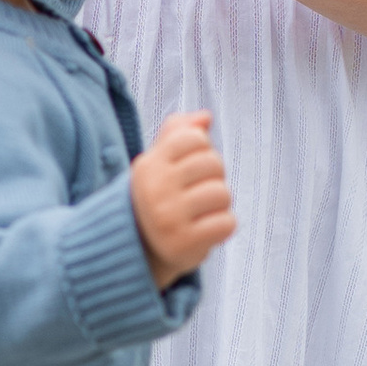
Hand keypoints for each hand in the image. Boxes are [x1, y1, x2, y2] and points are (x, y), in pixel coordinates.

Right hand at [131, 109, 233, 289]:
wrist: (140, 248)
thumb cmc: (157, 195)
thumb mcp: (158, 161)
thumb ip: (178, 133)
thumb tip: (205, 117)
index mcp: (149, 165)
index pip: (194, 137)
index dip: (203, 149)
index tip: (191, 166)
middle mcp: (155, 190)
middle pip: (213, 163)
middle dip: (214, 176)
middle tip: (199, 191)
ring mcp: (168, 218)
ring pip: (222, 194)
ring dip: (220, 203)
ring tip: (203, 211)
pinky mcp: (184, 244)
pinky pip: (226, 223)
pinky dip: (223, 226)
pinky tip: (207, 228)